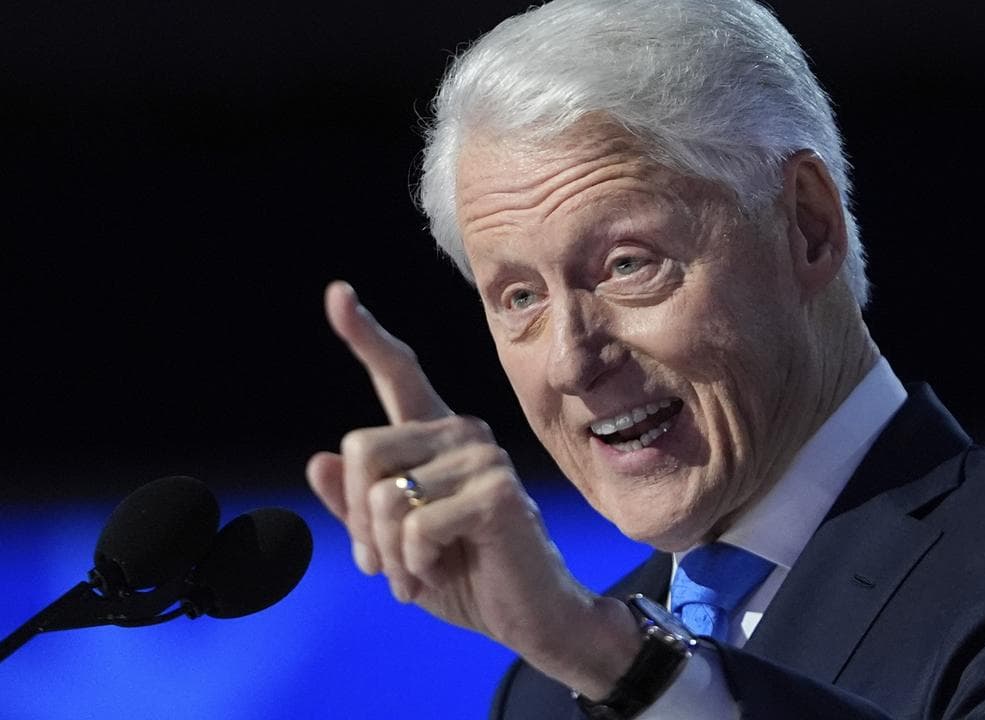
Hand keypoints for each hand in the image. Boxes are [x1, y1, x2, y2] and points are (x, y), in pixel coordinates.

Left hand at [306, 281, 638, 696]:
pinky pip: (416, 525)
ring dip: (388, 554)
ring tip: (415, 576)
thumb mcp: (394, 547)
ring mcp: (483, 457)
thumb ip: (358, 507)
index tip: (337, 294)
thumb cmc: (464, 576)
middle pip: (361, 447)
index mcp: (436, 439)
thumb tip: (320, 460)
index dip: (364, 335)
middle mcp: (461, 433)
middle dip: (359, 521)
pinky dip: (414, 565)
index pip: (397, 375)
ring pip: (385, 496)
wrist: (531, 618)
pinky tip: (437, 574)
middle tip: (382, 564)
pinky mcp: (498, 491)